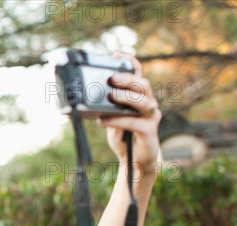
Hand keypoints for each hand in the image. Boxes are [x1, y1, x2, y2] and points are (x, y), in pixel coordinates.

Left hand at [99, 53, 161, 173]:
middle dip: (127, 79)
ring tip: (110, 95)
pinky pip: (135, 122)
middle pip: (142, 84)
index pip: (138, 74)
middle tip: (110, 78)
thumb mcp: (110, 119)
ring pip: (143, 101)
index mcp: (138, 96)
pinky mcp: (150, 131)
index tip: (117, 54)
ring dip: (126, 96)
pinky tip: (104, 120)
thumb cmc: (123, 137)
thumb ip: (104, 109)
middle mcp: (148, 103)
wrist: (134, 162)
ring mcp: (151, 116)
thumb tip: (85, 99)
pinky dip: (119, 120)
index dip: (129, 62)